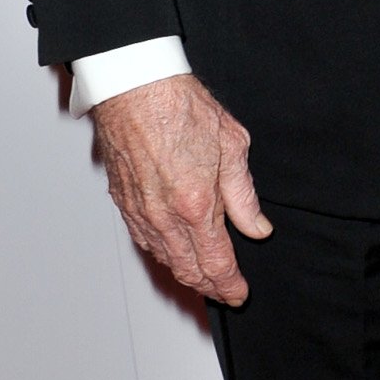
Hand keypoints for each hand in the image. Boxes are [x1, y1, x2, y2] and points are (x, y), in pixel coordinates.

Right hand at [91, 73, 270, 305]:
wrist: (135, 86)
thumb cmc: (179, 106)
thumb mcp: (232, 146)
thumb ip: (244, 195)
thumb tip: (257, 228)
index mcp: (195, 204)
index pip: (216, 262)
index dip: (229, 284)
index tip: (239, 293)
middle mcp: (163, 215)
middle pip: (187, 269)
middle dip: (208, 287)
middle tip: (225, 293)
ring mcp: (139, 210)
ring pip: (163, 258)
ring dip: (184, 273)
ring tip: (202, 278)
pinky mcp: (122, 200)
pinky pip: (143, 239)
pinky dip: (160, 253)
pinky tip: (171, 253)